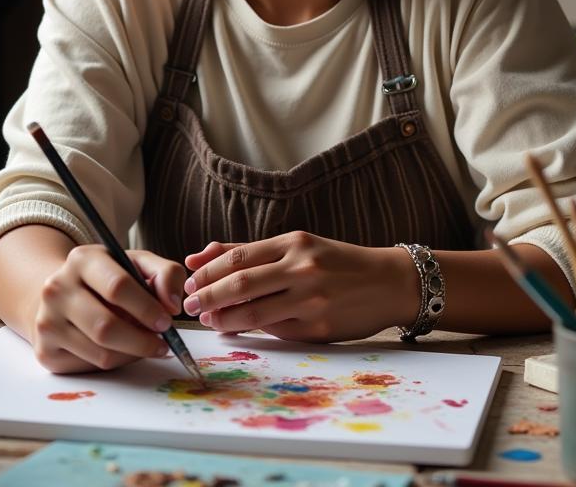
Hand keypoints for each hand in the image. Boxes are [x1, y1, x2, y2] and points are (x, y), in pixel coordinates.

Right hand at [32, 246, 185, 373]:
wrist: (62, 295)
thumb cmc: (108, 279)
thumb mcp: (137, 263)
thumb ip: (165, 273)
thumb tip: (172, 305)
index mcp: (82, 259)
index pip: (117, 287)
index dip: (147, 308)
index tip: (167, 321)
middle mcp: (57, 288)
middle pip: (106, 327)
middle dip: (142, 340)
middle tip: (162, 343)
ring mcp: (47, 321)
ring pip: (100, 352)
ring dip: (131, 354)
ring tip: (144, 344)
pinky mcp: (45, 351)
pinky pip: (90, 366)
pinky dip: (115, 362)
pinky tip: (122, 349)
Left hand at [182, 231, 418, 342]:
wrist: (387, 283)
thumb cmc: (337, 262)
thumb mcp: (297, 246)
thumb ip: (249, 251)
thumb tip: (198, 257)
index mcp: (294, 243)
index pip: (238, 257)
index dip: (207, 272)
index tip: (188, 282)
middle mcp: (301, 268)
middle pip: (240, 284)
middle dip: (207, 296)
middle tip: (188, 305)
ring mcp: (311, 300)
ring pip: (254, 313)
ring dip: (224, 319)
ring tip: (208, 320)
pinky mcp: (319, 327)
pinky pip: (276, 331)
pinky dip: (251, 331)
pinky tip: (237, 330)